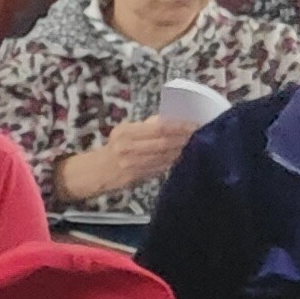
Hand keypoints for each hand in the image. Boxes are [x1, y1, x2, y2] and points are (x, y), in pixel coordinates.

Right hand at [64, 112, 194, 200]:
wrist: (96, 172)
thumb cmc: (115, 148)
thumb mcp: (125, 132)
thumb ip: (146, 128)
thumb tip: (174, 121)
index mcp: (125, 132)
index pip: (159, 127)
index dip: (180, 126)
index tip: (196, 124)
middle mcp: (127, 148)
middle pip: (164, 142)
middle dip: (185, 139)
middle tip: (203, 134)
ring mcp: (132, 164)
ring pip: (165, 156)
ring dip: (183, 151)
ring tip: (198, 145)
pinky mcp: (136, 177)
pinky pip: (161, 168)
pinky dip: (174, 162)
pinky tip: (184, 157)